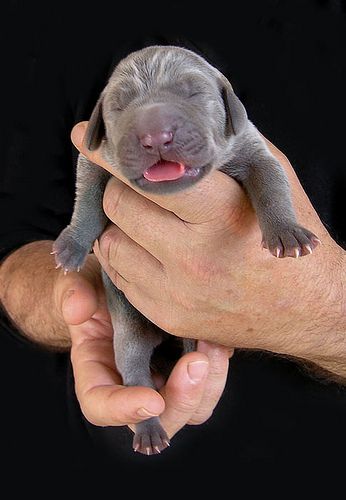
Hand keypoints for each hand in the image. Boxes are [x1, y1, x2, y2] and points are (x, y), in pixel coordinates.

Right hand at [54, 255, 231, 436]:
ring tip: (214, 345)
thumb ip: (71, 295)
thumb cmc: (93, 292)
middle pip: (159, 418)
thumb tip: (77, 309)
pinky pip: (207, 383)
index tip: (152, 400)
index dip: (125, 411)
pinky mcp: (185, 365)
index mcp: (96, 375)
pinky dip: (218, 366)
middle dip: (182, 397)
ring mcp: (162, 378)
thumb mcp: (75, 287)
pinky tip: (218, 340)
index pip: (103, 407)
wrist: (117, 289)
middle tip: (197, 362)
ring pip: (192, 407)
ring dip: (209, 383)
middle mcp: (132, 387)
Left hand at [71, 122, 344, 377]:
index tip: (87, 138)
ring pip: (110, 243)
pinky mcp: (170, 317)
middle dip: (121, 188)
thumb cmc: (286, 236)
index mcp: (221, 212)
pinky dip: (127, 258)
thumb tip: (163, 130)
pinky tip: (150, 250)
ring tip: (147, 221)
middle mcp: (196, 257)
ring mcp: (179, 293)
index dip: (110, 153)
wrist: (308, 306)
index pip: (145, 175)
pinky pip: (120, 278)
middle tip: (136, 185)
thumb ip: (218, 151)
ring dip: (120, 226)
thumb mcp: (268, 180)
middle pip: (118, 206)